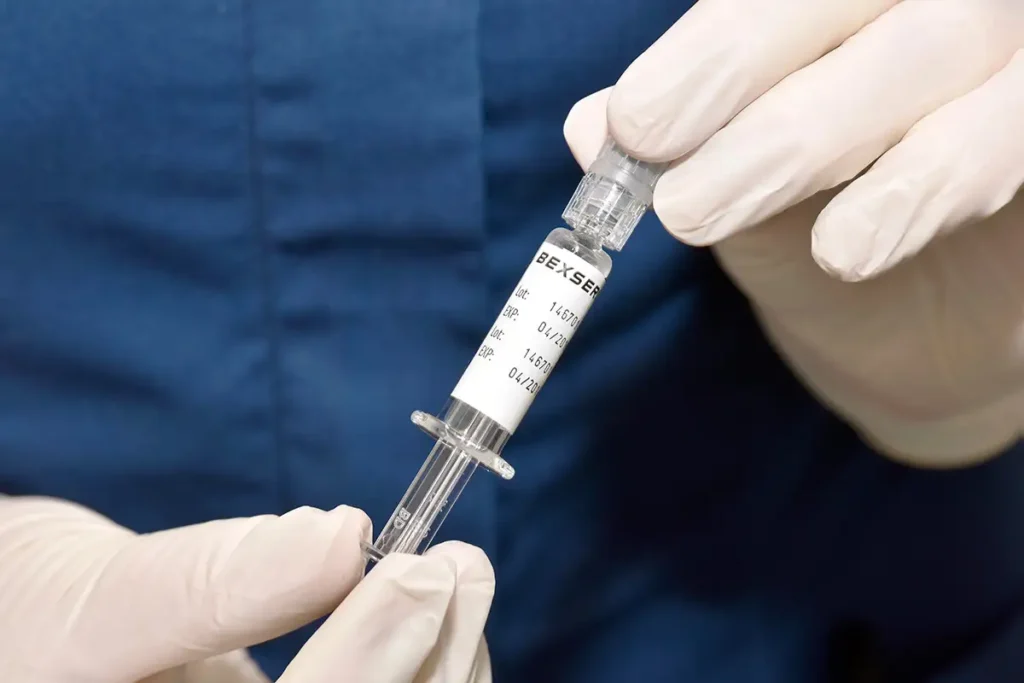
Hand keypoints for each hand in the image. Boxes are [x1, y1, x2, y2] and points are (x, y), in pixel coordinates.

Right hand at [0, 496, 492, 682]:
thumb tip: (338, 539)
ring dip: (442, 662)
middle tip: (462, 566)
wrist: (30, 633)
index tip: (415, 571)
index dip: (365, 664)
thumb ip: (210, 581)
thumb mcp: (98, 597)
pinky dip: (426, 668)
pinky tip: (441, 617)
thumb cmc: (31, 616)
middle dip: (425, 661)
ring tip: (464, 575)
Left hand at [564, 0, 1023, 466]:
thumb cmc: (814, 221)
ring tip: (704, 213)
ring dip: (807, 133)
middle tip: (656, 148)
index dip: (716, 41)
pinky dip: (923, 184)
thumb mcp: (728, 180)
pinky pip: (1011, 129)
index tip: (633, 122)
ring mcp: (1007, 55)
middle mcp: (934, 1)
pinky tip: (847, 248)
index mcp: (841, 2)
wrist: (922, 314)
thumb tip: (592, 128)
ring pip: (939, 42)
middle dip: (742, 65)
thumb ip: (676, 145)